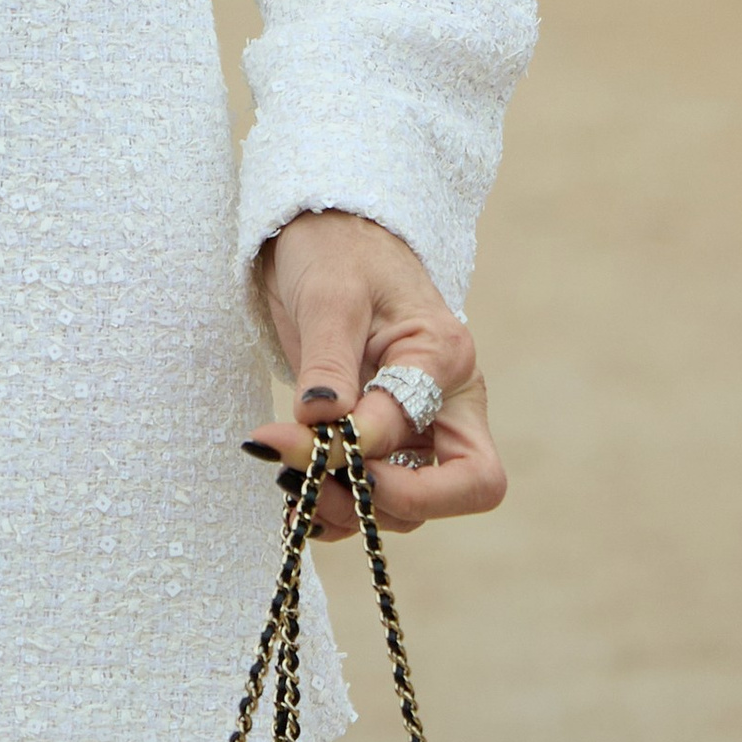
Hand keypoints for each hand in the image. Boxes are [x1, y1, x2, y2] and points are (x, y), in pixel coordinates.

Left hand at [248, 208, 502, 538]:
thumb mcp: (330, 296)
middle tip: (307, 482)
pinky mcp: (386, 438)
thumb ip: (330, 362)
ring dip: (351, 506)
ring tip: (288, 481)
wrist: (324, 234)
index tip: (298, 438)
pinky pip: (376, 494)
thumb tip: (327, 426)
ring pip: (408, 501)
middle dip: (382, 501)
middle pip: (454, 490)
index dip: (367, 455)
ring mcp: (420, 424)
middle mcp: (446, 400)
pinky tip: (296, 499)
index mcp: (445, 358)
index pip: (431, 442)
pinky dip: (339, 507)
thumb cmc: (337, 251)